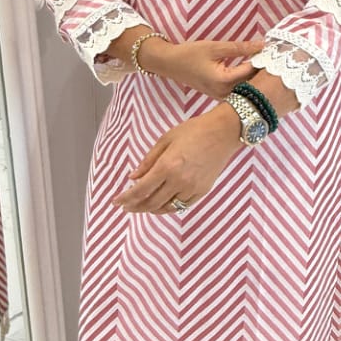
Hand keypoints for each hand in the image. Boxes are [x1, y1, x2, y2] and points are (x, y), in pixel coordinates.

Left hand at [112, 104, 240, 213]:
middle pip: (152, 203)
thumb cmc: (194, 130)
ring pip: (167, 208)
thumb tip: (132, 177)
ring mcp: (192, 189)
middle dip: (135, 207)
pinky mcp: (202, 191)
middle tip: (126, 207)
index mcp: (167, 166)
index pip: (141, 190)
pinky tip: (161, 203)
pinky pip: (182, 206)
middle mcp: (179, 181)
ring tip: (142, 206)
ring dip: (151, 209)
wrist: (224, 132)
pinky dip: (169, 207)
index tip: (116, 201)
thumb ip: (148, 161)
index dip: (126, 198)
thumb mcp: (165, 140)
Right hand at [143, 37, 263, 98]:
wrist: (170, 64)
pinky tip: (255, 70)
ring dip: (256, 77)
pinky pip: (239, 89)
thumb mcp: (216, 47)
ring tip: (267, 63)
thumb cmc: (190, 54)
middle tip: (276, 58)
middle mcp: (224, 93)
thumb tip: (262, 44)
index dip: (263, 61)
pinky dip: (247, 80)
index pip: (251, 72)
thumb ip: (240, 47)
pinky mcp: (220, 95)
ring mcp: (222, 96)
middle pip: (251, 84)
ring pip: (246, 88)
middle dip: (262, 71)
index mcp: (223, 81)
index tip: (275, 51)